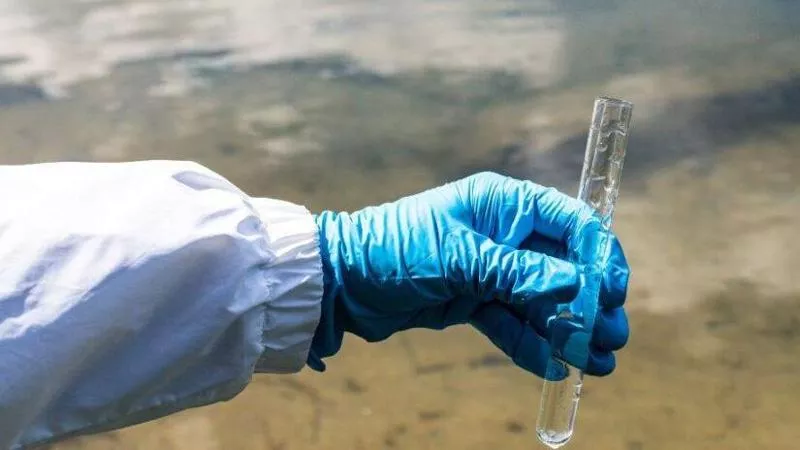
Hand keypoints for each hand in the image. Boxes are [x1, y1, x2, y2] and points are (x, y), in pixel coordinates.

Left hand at [308, 172, 628, 378]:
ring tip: (598, 365)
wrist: (341, 283)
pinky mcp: (475, 300)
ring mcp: (490, 269)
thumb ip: (518, 273)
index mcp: (503, 204)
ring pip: (542, 300)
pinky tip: (556, 367)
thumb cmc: (395, 250)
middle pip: (564, 267)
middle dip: (590, 302)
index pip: (570, 222)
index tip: (613, 292)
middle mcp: (504, 233)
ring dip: (569, 330)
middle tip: (613, 337)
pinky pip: (513, 323)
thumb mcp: (459, 258)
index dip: (598, 255)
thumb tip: (578, 287)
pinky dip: (532, 344)